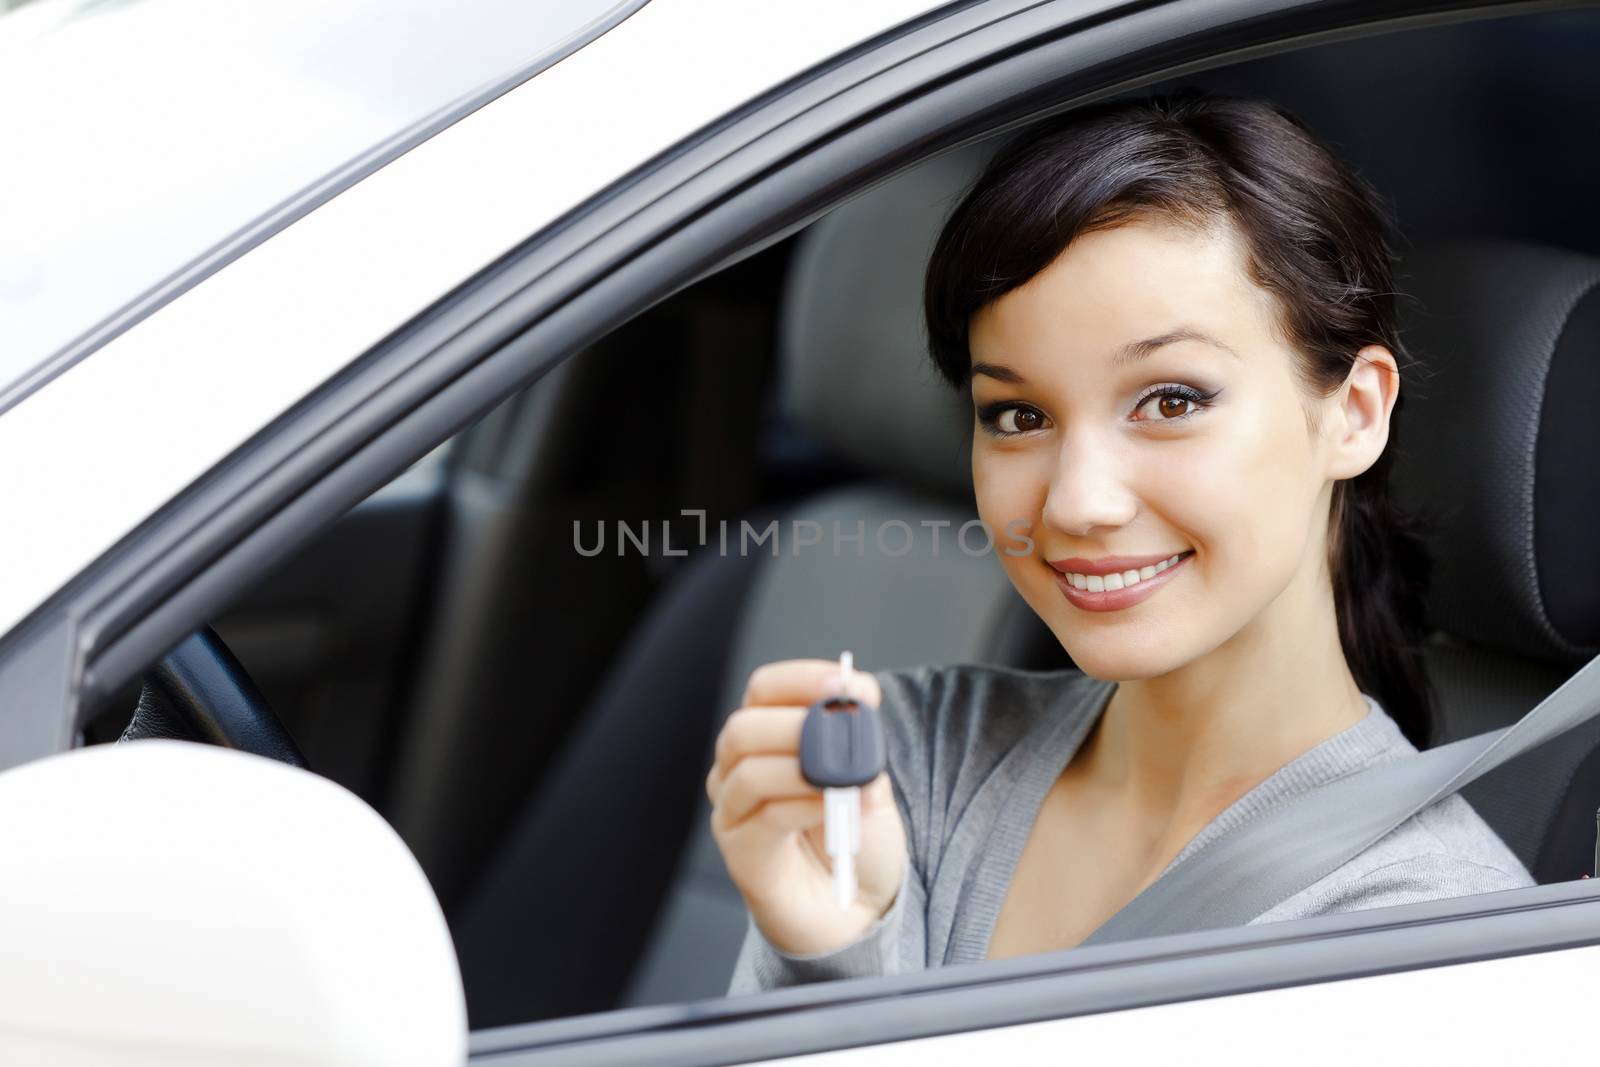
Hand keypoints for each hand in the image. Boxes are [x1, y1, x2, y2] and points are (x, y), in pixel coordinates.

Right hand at [706, 659, 906, 956]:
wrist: (855, 907)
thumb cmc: (855, 838)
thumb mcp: (870, 780)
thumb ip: (862, 747)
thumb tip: (858, 710)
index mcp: (767, 738)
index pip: (764, 689)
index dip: (801, 678)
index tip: (844, 682)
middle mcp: (737, 769)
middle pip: (743, 727)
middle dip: (796, 725)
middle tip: (838, 733)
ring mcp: (734, 812)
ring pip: (748, 771)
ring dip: (802, 768)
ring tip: (840, 779)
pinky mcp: (741, 852)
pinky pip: (765, 818)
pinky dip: (805, 806)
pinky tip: (832, 808)